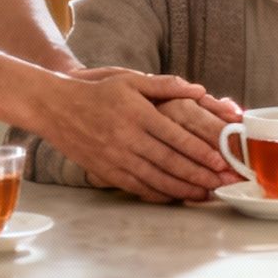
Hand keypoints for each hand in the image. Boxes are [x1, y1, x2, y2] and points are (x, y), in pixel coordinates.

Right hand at [43, 70, 228, 202]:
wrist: (56, 107)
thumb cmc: (97, 92)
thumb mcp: (131, 80)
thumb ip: (166, 85)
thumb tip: (200, 90)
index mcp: (138, 114)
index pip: (176, 136)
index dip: (200, 151)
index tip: (220, 161)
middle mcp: (128, 138)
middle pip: (170, 161)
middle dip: (199, 175)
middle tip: (222, 183)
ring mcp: (116, 157)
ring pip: (155, 179)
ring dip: (183, 189)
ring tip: (205, 194)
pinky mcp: (106, 171)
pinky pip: (136, 187)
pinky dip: (158, 194)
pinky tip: (175, 197)